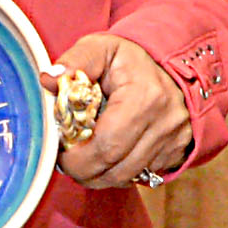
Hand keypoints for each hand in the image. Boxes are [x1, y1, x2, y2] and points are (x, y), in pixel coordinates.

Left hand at [56, 34, 193, 188]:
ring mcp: (174, 141)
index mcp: (144, 97)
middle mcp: (165, 124)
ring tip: (85, 161)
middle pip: (116, 170)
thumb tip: (49, 79)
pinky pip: (142, 176)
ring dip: (100, 176)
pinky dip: (120, 173)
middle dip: (84, 172)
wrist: (172, 65)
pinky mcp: (178, 153)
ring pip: (128, 178)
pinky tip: (109, 159)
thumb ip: (75, 61)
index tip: (61, 153)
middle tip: (67, 162)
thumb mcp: (101, 48)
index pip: (106, 145)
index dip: (77, 159)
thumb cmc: (129, 60)